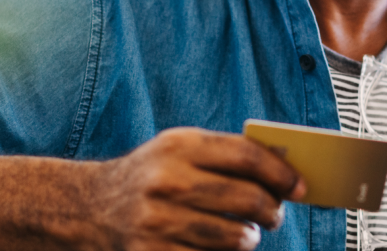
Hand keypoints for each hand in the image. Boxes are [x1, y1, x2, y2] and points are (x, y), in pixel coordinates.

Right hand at [82, 127, 306, 250]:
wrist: (88, 207)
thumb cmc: (148, 177)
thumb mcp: (178, 151)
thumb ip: (224, 155)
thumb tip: (282, 172)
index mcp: (178, 146)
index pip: (247, 156)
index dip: (280, 173)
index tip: (299, 186)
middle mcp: (167, 181)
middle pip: (246, 198)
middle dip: (272, 210)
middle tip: (275, 215)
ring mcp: (158, 221)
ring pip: (234, 236)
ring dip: (250, 238)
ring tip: (247, 234)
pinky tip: (220, 249)